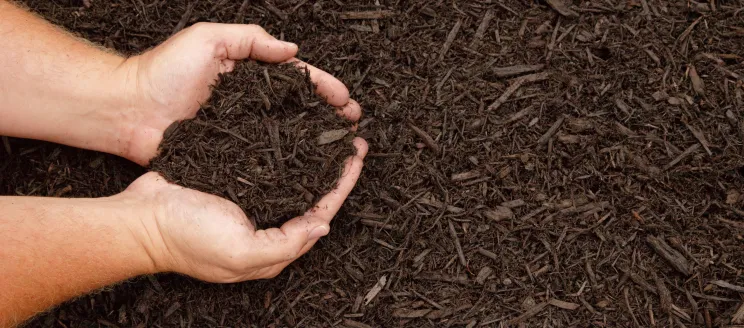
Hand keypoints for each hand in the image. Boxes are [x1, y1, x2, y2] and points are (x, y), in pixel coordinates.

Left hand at [116, 22, 361, 164]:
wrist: (127, 111)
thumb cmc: (162, 71)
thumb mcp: (208, 39)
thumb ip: (250, 39)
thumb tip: (292, 51)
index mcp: (248, 73)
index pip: (296, 78)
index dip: (324, 87)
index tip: (346, 100)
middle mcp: (250, 103)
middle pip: (299, 108)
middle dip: (329, 115)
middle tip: (353, 127)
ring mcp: (242, 130)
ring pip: (287, 134)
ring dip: (315, 140)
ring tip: (340, 149)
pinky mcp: (229, 154)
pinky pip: (263, 158)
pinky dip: (287, 163)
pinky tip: (307, 171)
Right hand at [123, 138, 366, 281]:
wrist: (139, 219)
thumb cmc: (186, 238)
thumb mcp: (240, 252)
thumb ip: (286, 243)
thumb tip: (324, 227)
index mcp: (272, 247)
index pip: (320, 213)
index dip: (342, 184)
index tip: (357, 155)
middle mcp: (266, 225)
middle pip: (310, 195)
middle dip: (333, 169)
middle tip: (350, 139)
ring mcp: (249, 203)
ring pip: (292, 178)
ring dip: (312, 157)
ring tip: (329, 133)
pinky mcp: (232, 183)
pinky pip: (267, 166)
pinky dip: (284, 151)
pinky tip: (294, 134)